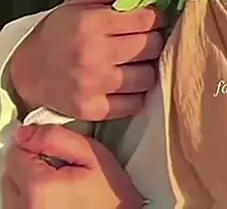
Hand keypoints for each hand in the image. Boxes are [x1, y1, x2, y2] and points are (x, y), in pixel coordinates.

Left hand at [2, 123, 144, 207]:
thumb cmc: (110, 198)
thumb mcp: (92, 155)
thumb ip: (56, 137)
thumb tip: (27, 132)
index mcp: (38, 188)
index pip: (16, 152)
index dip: (36, 145)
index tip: (54, 152)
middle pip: (10, 171)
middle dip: (30, 164)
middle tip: (59, 168)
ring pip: (12, 190)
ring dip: (28, 183)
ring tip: (57, 186)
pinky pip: (18, 206)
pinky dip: (30, 200)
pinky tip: (52, 200)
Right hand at [10, 0, 164, 120]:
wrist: (26, 72)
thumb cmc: (54, 35)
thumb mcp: (74, 5)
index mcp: (93, 23)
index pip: (145, 19)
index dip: (155, 17)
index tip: (153, 18)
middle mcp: (95, 53)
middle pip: (150, 46)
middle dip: (154, 40)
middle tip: (148, 38)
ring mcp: (95, 84)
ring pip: (146, 76)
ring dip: (148, 67)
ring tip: (138, 61)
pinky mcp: (93, 109)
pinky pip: (134, 103)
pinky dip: (137, 94)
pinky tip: (129, 82)